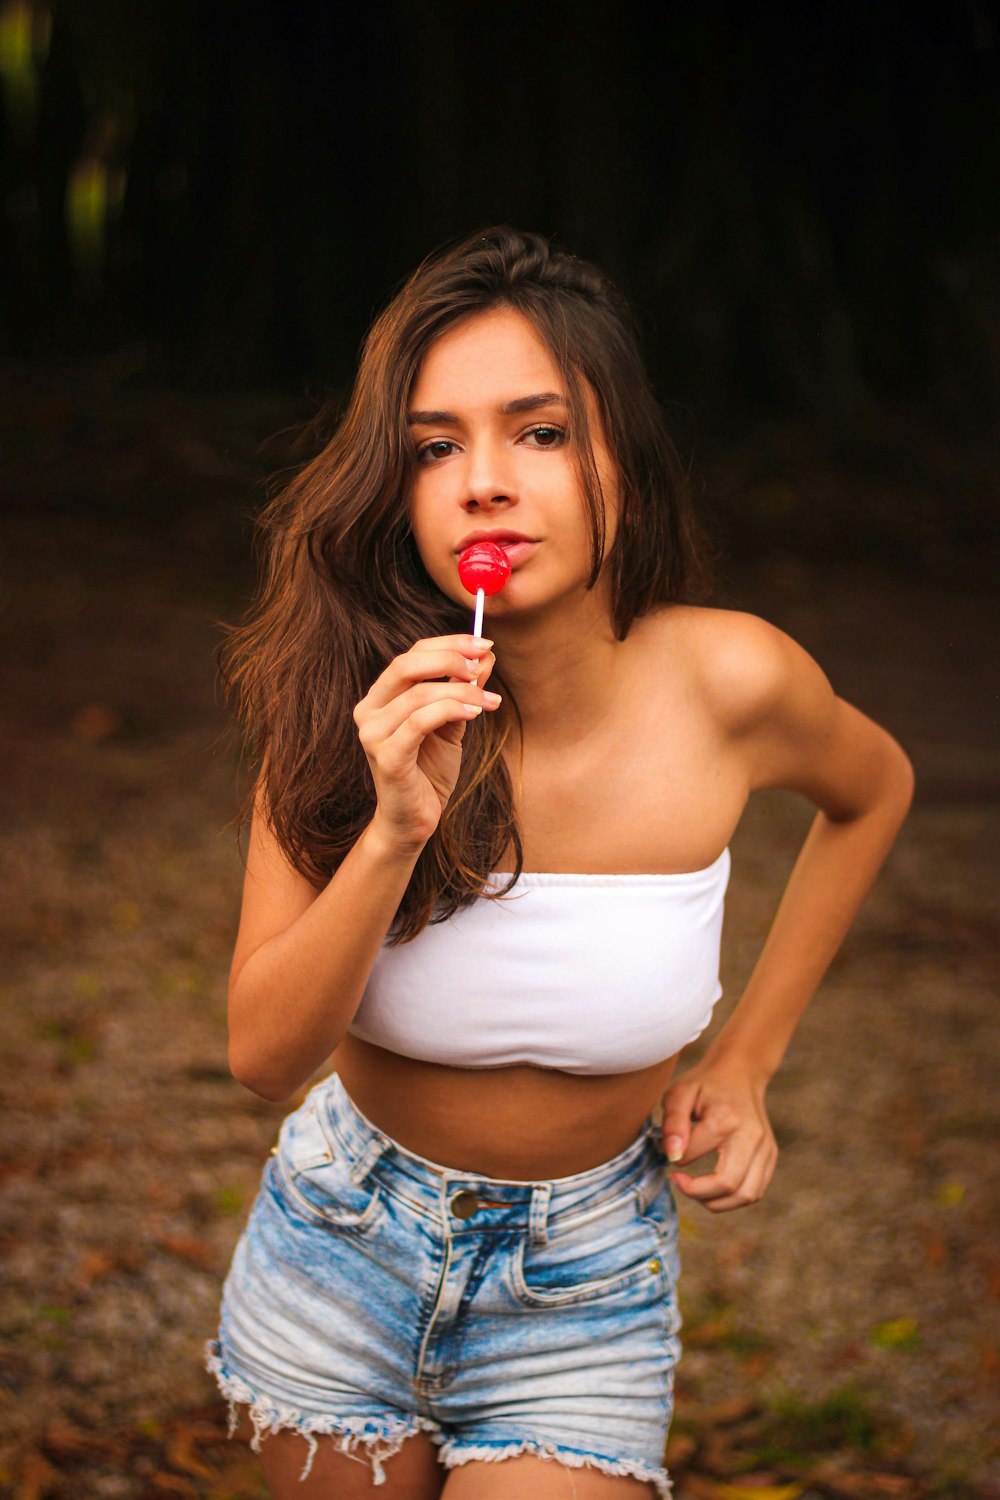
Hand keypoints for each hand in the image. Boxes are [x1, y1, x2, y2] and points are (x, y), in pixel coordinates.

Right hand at [353, 634, 499, 852]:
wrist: (414, 820)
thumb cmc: (429, 772)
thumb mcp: (452, 724)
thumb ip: (464, 691)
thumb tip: (486, 657)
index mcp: (381, 697)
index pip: (411, 654)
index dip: (448, 644)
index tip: (483, 645)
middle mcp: (368, 710)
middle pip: (407, 665)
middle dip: (450, 659)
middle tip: (482, 667)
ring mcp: (372, 734)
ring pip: (420, 694)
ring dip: (462, 692)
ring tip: (489, 701)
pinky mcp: (385, 756)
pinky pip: (420, 722)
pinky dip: (452, 711)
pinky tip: (476, 713)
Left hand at [660, 1057, 777, 1211]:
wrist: (739, 1073)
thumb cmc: (705, 1084)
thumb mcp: (679, 1093)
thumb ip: (672, 1123)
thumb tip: (673, 1156)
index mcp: (725, 1119)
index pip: (692, 1156)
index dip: (673, 1160)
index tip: (667, 1153)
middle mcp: (751, 1136)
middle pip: (728, 1185)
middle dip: (697, 1193)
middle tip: (679, 1181)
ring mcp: (765, 1147)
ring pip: (746, 1195)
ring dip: (717, 1202)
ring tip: (697, 1189)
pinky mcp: (771, 1155)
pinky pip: (755, 1191)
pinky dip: (733, 1198)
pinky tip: (714, 1187)